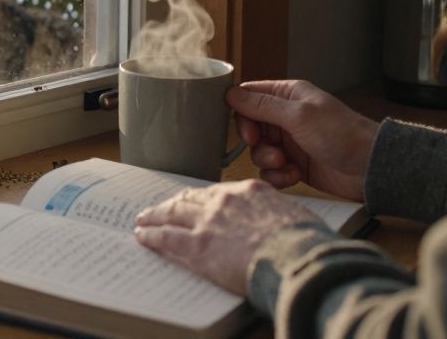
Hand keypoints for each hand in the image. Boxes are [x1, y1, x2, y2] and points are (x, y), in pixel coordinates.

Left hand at [134, 179, 321, 293]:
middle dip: (173, 203)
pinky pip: (167, 238)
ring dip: (155, 216)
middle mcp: (224, 201)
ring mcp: (208, 222)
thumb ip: (277, 215)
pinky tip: (142, 237)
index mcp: (248, 191)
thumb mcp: (294, 215)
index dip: (201, 199)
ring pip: (172, 214)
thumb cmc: (304, 242)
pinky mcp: (197, 245)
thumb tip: (279, 223)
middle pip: (190, 199)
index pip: (217, 193)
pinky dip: (151, 236)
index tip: (193, 203)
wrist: (296, 256)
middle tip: (161, 208)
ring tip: (144, 219)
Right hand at [226, 80, 377, 200]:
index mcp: (288, 95)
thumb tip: (230, 94)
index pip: (250, 97)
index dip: (242, 114)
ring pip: (258, 151)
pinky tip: (294, 176)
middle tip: (270, 149)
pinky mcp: (294, 164)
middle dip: (256, 142)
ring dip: (267, 160)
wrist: (369, 168)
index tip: (249, 132)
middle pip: (250, 127)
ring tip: (286, 164)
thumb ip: (262, 106)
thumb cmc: (341, 134)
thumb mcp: (298, 116)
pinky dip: (277, 176)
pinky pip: (271, 171)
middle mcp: (286, 117)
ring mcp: (290, 142)